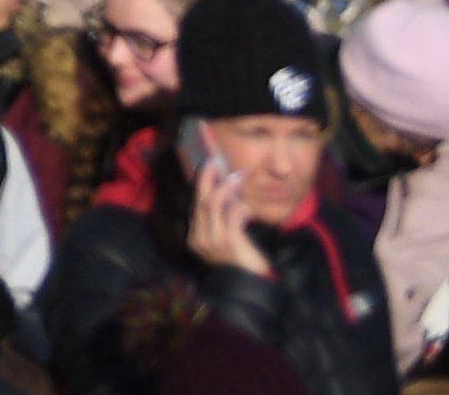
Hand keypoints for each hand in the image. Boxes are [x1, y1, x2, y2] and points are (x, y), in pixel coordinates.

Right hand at [183, 144, 266, 276]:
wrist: (252, 289)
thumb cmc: (243, 264)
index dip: (202, 184)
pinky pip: (232, 216)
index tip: (209, 166)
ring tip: (236, 176)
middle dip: (207, 178)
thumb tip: (229, 195)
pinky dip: (240, 206)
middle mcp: (200, 239)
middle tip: (215, 160)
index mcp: (197, 238)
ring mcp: (213, 241)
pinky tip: (248, 205)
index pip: (196, 205)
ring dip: (226, 187)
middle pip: (201, 200)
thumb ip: (224, 221)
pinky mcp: (229, 243)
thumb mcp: (229, 240)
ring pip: (214, 205)